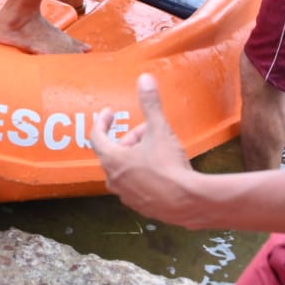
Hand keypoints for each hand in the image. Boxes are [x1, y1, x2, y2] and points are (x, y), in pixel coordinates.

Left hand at [90, 74, 199, 225]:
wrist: (187, 202)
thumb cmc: (169, 165)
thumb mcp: (160, 130)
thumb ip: (150, 104)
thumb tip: (145, 78)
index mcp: (113, 159)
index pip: (97, 137)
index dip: (102, 122)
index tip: (109, 113)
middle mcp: (114, 179)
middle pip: (113, 153)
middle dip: (128, 139)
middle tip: (146, 130)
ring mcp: (126, 195)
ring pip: (125, 169)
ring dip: (136, 156)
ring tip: (156, 147)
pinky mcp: (140, 206)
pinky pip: (135, 184)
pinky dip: (142, 173)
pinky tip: (161, 169)